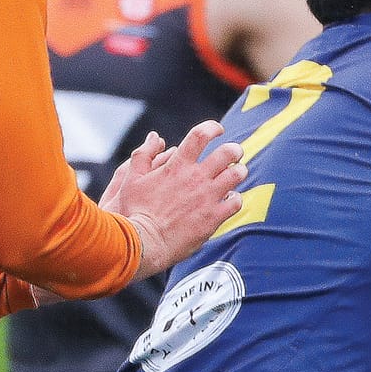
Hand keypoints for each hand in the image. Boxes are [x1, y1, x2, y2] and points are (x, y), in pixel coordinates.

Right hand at [100, 121, 245, 278]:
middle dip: (234, 149)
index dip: (213, 128)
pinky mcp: (214, 217)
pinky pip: (236, 201)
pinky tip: (228, 200)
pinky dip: (235, 198)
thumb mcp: (131, 179)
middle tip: (234, 153)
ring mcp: (208, 197)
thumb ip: (143, 155)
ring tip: (235, 174)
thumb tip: (154, 137)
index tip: (218, 130)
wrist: (144, 243)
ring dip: (238, 172)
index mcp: (177, 165)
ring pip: (237, 175)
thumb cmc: (135, 211)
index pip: (201, 135)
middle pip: (228, 152)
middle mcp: (196, 178)